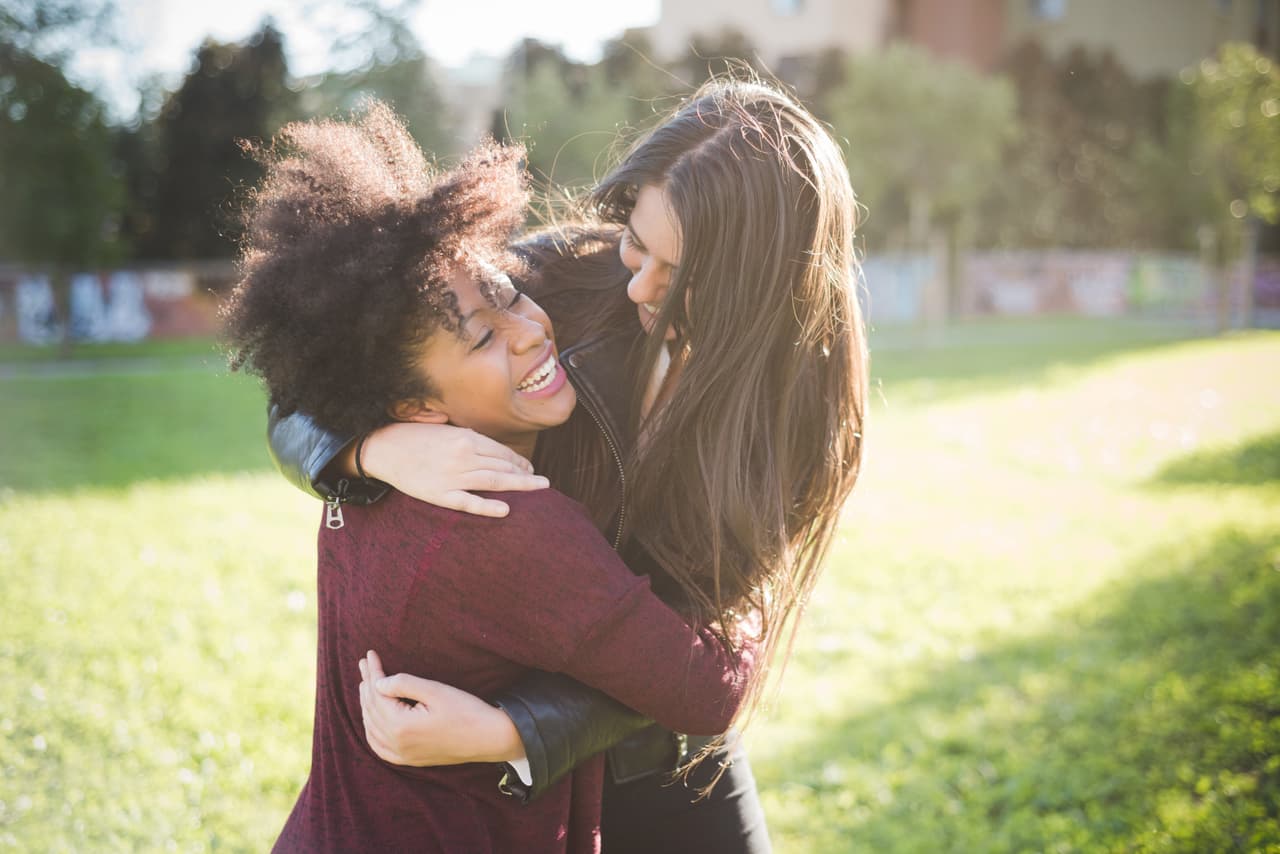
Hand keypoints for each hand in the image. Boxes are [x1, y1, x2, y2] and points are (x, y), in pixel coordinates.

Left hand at [358, 650, 524, 766]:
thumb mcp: (435, 690)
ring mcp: (403, 755)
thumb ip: (404, 684)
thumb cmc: (466, 710)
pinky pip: (380, 748)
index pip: (378, 694)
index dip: (373, 672)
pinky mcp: (411, 760)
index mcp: (401, 726)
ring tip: (366, 685)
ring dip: (367, 706)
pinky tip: (371, 721)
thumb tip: (378, 682)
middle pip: (372, 710)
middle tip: (364, 664)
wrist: (490, 738)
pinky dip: (371, 732)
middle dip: (367, 685)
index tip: (369, 654)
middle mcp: (397, 744)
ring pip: (372, 729)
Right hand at [361, 422, 548, 517]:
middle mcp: (463, 456)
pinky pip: (469, 503)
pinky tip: (506, 510)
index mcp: (466, 437)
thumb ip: (469, 438)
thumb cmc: (415, 436)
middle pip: (503, 467)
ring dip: (519, 486)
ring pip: (494, 482)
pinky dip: (488, 507)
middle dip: (525, 474)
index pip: (502, 452)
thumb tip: (492, 449)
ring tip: (537, 489)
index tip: (530, 467)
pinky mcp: (440, 495)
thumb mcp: (446, 429)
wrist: (384, 448)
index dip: (520, 461)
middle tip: (541, 482)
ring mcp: (452, 477)